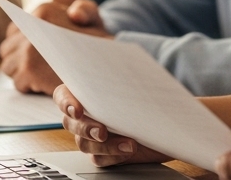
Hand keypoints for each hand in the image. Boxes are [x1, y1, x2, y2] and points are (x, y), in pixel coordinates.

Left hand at [0, 1, 109, 93]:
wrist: (109, 71)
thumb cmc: (99, 44)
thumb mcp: (94, 20)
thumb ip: (85, 9)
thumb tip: (75, 13)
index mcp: (44, 10)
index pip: (14, 30)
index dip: (23, 44)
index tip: (38, 52)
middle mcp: (32, 27)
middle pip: (7, 48)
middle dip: (19, 58)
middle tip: (40, 66)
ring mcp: (28, 49)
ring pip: (9, 65)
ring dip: (22, 73)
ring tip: (43, 74)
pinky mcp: (29, 70)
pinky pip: (17, 82)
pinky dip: (29, 86)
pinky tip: (46, 83)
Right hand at [55, 84, 169, 166]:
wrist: (167, 122)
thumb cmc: (152, 98)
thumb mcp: (142, 84)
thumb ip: (128, 79)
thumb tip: (128, 73)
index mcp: (86, 91)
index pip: (63, 95)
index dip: (66, 102)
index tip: (78, 109)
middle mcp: (86, 114)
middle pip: (70, 123)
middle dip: (86, 128)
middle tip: (102, 131)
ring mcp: (92, 135)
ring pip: (84, 144)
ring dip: (105, 145)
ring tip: (128, 143)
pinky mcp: (103, 152)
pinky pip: (98, 158)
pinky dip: (113, 156)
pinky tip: (127, 151)